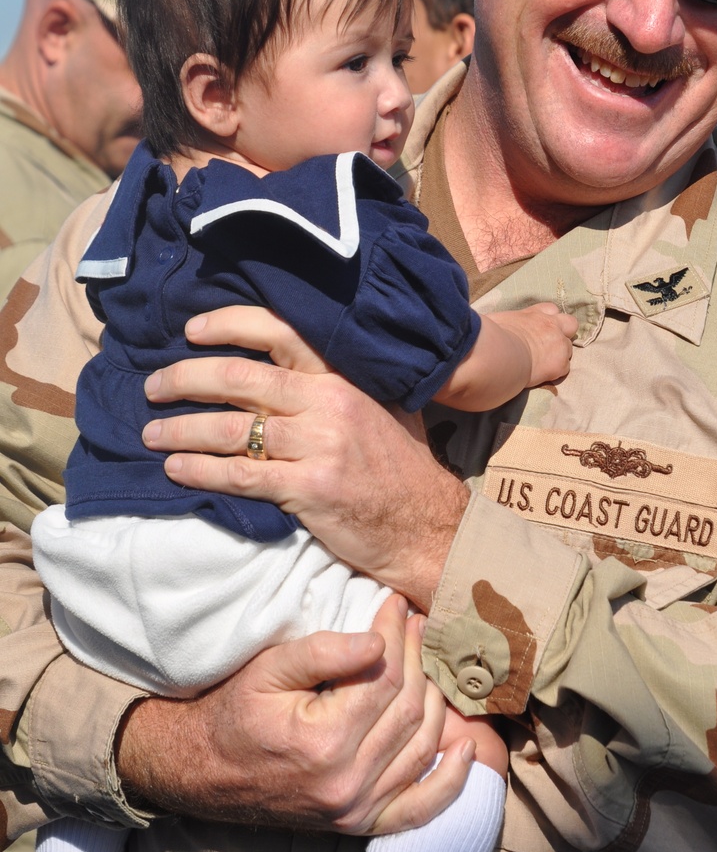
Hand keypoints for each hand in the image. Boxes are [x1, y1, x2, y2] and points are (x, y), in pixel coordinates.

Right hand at [117, 594, 473, 833]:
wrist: (200, 773)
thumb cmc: (232, 713)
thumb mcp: (267, 671)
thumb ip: (323, 653)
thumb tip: (379, 640)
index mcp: (324, 743)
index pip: (385, 677)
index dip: (396, 635)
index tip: (395, 605)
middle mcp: (347, 783)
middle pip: (408, 710)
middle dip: (417, 659)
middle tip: (414, 624)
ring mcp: (357, 809)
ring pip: (421, 747)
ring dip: (434, 702)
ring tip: (427, 662)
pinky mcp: (359, 823)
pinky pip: (419, 808)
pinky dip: (449, 784)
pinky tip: (467, 750)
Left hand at [141, 306, 468, 608]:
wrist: (429, 526)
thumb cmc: (402, 469)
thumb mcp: (384, 408)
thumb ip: (343, 382)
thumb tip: (291, 363)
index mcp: (343, 377)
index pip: (280, 333)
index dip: (228, 325)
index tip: (191, 330)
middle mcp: (329, 403)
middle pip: (239, 378)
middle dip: (184, 379)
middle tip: (153, 387)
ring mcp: (319, 446)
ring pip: (231, 429)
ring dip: (181, 430)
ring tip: (151, 434)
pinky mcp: (308, 489)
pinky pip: (239, 475)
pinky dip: (200, 471)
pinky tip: (176, 469)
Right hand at [490, 303, 576, 387]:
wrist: (495, 352)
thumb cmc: (487, 336)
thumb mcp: (494, 321)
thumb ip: (501, 323)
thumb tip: (487, 328)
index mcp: (533, 314)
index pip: (550, 309)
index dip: (548, 319)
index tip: (539, 329)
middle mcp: (550, 324)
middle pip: (570, 324)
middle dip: (564, 333)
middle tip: (550, 346)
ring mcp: (558, 343)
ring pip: (568, 349)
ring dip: (559, 356)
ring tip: (542, 366)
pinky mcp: (559, 363)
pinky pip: (564, 369)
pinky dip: (555, 373)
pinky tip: (541, 378)